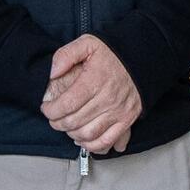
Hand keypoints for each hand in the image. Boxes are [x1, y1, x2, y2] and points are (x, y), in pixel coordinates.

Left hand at [41, 34, 141, 154]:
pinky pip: (107, 141)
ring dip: (72, 135)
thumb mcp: (87, 44)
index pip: (66, 104)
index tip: (46, 109)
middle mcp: (107, 99)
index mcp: (95, 80)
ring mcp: (118, 112)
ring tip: (66, 127)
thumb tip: (52, 73)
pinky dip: (92, 145)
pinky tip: (83, 139)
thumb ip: (66, 55)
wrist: (142, 58)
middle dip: (58, 123)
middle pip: (74, 121)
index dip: (51, 111)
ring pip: (88, 134)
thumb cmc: (113, 53)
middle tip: (53, 119)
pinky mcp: (127, 120)